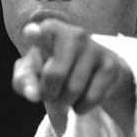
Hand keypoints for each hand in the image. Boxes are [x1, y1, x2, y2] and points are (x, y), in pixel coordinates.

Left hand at [12, 19, 135, 136]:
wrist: (95, 70)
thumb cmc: (55, 68)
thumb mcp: (34, 73)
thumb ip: (25, 82)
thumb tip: (32, 95)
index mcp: (50, 30)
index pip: (40, 32)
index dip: (33, 35)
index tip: (30, 32)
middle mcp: (74, 34)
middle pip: (55, 75)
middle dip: (50, 93)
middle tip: (51, 95)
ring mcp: (95, 48)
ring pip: (74, 89)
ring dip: (66, 102)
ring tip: (66, 96)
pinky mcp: (111, 65)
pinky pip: (91, 98)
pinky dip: (81, 107)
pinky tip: (81, 98)